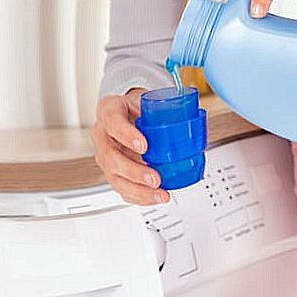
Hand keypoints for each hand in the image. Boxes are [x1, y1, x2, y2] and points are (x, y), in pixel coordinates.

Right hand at [92, 88, 170, 205]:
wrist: (126, 114)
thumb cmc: (135, 107)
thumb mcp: (146, 99)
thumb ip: (162, 107)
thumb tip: (193, 119)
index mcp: (109, 111)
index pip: (113, 123)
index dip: (127, 135)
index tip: (144, 146)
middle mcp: (102, 136)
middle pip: (111, 158)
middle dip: (134, 172)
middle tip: (155, 178)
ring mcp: (105, 157)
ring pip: (115, 178)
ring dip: (138, 190)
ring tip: (160, 193)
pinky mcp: (113, 172)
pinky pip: (122, 189)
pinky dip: (139, 197)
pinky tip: (154, 198)